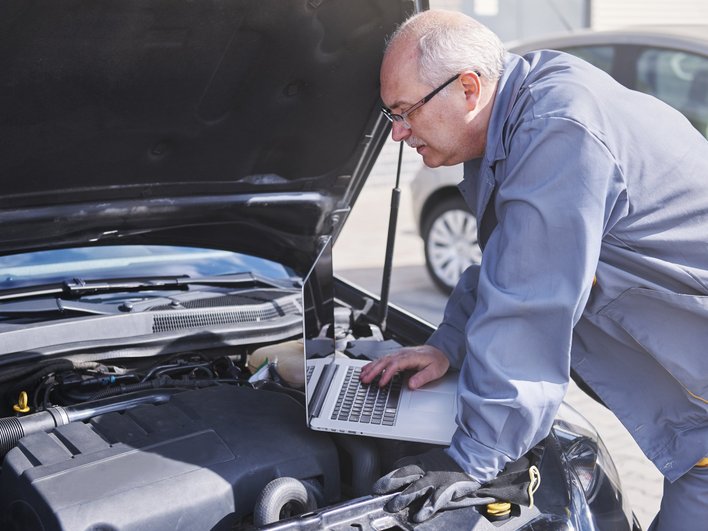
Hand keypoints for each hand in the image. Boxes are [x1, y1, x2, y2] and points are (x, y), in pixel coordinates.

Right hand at [359, 345, 449, 388]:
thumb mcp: (434, 371)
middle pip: (385, 361)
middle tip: (365, 380)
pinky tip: (367, 369)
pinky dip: (373, 364)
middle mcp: (403, 354)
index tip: (381, 383)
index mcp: (411, 357)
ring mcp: (399, 354)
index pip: (396, 365)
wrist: (440, 351)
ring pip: (382, 360)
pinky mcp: (397, 356)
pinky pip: (383, 359)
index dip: (387, 374)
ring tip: (362, 376)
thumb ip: (422, 378)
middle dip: (373, 371)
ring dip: (371, 367)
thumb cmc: (437, 361)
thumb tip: (411, 385)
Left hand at [372, 448, 488, 521]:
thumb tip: (398, 474)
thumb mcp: (429, 459)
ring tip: (393, 506)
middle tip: (377, 492)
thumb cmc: (450, 462)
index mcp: (421, 462)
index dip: (388, 476)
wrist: (471, 459)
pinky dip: (425, 509)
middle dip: (389, 483)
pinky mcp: (446, 489)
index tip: (377, 486)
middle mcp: (426, 469)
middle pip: (404, 474)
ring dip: (403, 498)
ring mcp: (435, 480)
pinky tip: (418, 517)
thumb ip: (416, 467)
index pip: (401, 466)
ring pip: (416, 488)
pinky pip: (434, 501)